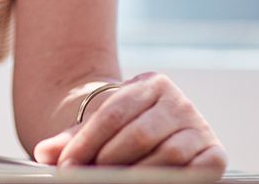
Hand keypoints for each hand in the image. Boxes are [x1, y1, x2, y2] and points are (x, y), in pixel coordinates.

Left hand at [33, 72, 226, 173]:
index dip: (86, 144)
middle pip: (138, 135)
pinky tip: (148, 182)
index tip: (66, 166)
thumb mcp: (92, 129)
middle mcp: (179, 102)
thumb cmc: (117, 133)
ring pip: (166, 155)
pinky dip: (171, 178)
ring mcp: (199, 128)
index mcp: (151, 84)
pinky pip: (194, 170)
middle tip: (86, 177)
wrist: (147, 135)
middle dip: (107, 162)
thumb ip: (68, 140)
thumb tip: (44, 153)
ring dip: (134, 174)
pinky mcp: (214, 156)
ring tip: (112, 181)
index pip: (113, 114)